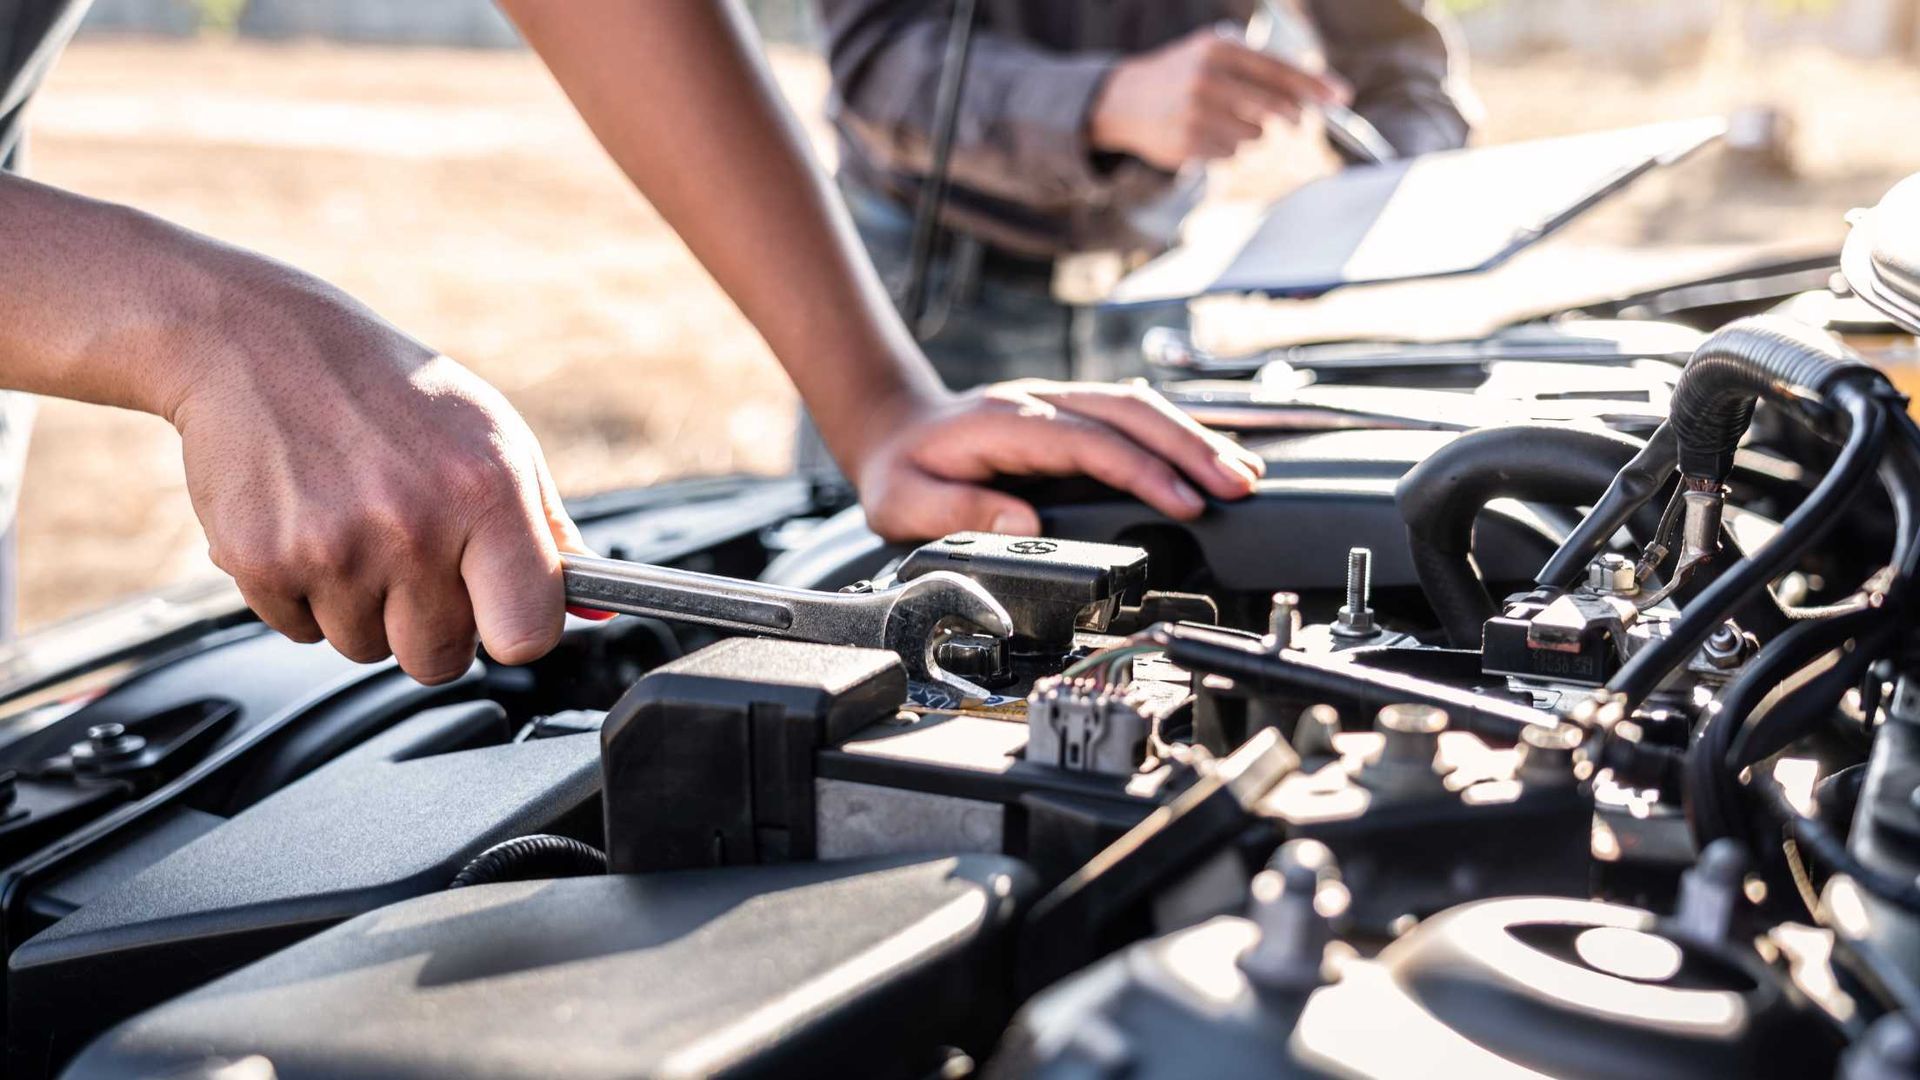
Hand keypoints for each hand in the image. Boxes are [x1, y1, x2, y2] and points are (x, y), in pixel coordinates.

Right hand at [170, 275, 583, 683]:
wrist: (260, 343)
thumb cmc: (394, 395)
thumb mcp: (495, 441)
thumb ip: (548, 533)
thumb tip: (595, 610)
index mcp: (486, 493)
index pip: (526, 636)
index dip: (514, 630)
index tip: (500, 610)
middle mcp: (412, 526)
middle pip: (439, 659)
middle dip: (432, 625)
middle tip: (413, 556)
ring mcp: (333, 548)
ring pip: (366, 649)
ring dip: (364, 608)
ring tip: (355, 526)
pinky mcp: (262, 562)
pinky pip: (301, 631)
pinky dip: (305, 595)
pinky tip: (308, 525)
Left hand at [852, 380, 1264, 540]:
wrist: (895, 429)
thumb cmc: (903, 470)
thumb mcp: (905, 502)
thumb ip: (956, 512)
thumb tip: (1019, 522)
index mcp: (1006, 424)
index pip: (1090, 441)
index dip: (1142, 470)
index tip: (1184, 502)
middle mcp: (1042, 402)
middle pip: (1131, 412)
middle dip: (1191, 448)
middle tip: (1238, 486)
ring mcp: (1061, 402)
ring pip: (1141, 407)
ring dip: (1196, 439)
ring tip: (1244, 476)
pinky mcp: (1074, 414)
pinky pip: (1135, 416)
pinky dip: (1179, 435)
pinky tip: (1214, 457)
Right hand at [1088, 25, 1349, 170]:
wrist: (1124, 99)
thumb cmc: (1182, 75)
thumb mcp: (1213, 55)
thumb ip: (1257, 69)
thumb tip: (1311, 97)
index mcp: (1219, 50)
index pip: (1279, 70)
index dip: (1315, 85)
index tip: (1342, 97)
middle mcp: (1207, 79)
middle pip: (1275, 108)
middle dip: (1292, 118)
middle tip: (1297, 121)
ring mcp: (1196, 113)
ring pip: (1256, 136)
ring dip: (1252, 134)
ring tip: (1225, 121)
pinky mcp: (1188, 143)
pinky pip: (1232, 154)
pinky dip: (1227, 148)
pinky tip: (1205, 135)